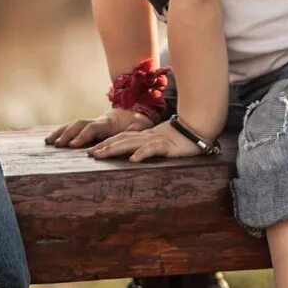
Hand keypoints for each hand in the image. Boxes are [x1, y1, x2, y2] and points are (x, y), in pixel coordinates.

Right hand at [44, 108, 153, 147]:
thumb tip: (131, 134)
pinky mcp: (91, 126)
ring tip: (48, 142)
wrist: (137, 111)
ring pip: (74, 124)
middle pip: (79, 124)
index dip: (82, 136)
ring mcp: (93, 122)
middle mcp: (98, 120)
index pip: (93, 128)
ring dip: (61, 132)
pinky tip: (52, 139)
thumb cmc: (139, 122)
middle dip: (67, 134)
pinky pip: (74, 127)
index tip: (73, 145)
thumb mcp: (141, 126)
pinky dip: (63, 132)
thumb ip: (135, 130)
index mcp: (109, 122)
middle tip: (57, 145)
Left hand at [87, 119, 202, 161]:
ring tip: (102, 155)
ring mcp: (155, 140)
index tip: (91, 150)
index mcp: (143, 136)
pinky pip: (152, 149)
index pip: (121, 138)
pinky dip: (142, 154)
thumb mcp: (159, 141)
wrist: (198, 128)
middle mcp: (145, 137)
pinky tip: (133, 159)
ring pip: (131, 143)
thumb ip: (147, 146)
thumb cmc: (180, 137)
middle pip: (121, 140)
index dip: (105, 143)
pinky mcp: (166, 146)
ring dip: (115, 149)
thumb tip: (133, 154)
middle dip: (104, 146)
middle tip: (89, 154)